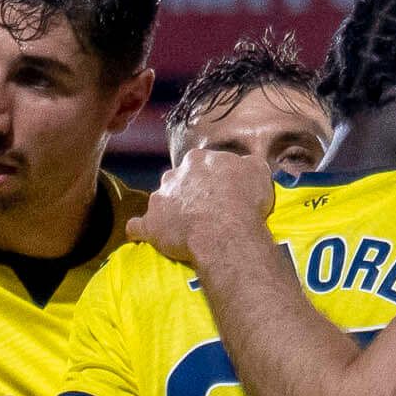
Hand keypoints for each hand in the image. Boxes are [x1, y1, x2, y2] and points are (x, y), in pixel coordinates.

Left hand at [128, 147, 274, 265]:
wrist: (225, 232)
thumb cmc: (244, 202)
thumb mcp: (258, 172)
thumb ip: (247, 164)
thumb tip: (244, 165)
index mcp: (198, 160)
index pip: (200, 165)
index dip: (209, 179)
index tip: (218, 192)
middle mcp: (175, 174)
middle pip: (178, 180)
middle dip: (187, 192)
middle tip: (203, 210)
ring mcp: (159, 199)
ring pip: (160, 201)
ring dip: (168, 210)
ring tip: (181, 226)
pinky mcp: (150, 224)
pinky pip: (138, 227)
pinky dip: (140, 230)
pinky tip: (140, 235)